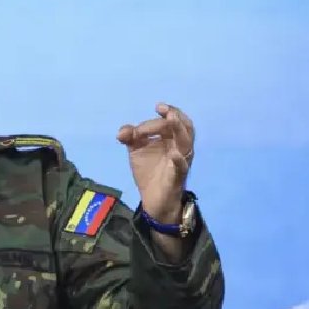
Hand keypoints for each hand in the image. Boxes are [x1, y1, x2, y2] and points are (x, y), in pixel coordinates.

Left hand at [116, 103, 194, 222]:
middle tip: (160, 109)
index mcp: (172, 139)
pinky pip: (182, 167)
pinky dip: (179, 160)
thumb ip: (130, 137)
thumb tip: (121, 132)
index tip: (155, 109)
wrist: (152, 199)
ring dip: (179, 129)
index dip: (166, 113)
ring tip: (171, 118)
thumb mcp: (136, 151)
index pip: (173, 121)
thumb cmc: (149, 171)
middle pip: (184, 127)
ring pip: (186, 142)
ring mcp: (181, 161)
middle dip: (173, 116)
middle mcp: (180, 147)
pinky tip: (173, 154)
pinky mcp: (177, 177)